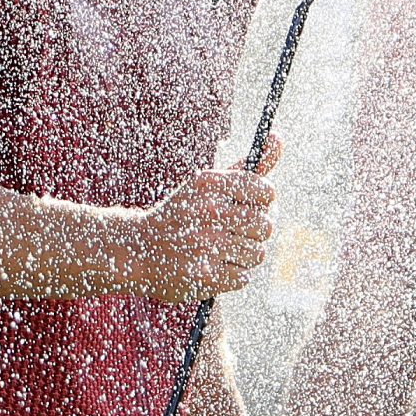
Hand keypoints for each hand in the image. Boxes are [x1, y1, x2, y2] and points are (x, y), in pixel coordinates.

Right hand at [117, 148, 277, 303]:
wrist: (137, 249)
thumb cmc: (182, 214)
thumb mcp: (209, 186)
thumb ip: (247, 167)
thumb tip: (278, 138)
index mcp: (209, 184)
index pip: (265, 191)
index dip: (264, 202)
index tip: (251, 206)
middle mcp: (207, 212)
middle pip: (265, 225)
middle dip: (254, 232)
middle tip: (234, 232)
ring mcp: (205, 245)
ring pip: (256, 253)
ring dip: (243, 255)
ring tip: (220, 251)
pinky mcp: (204, 275)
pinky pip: (243, 276)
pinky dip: (231, 274)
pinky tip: (212, 266)